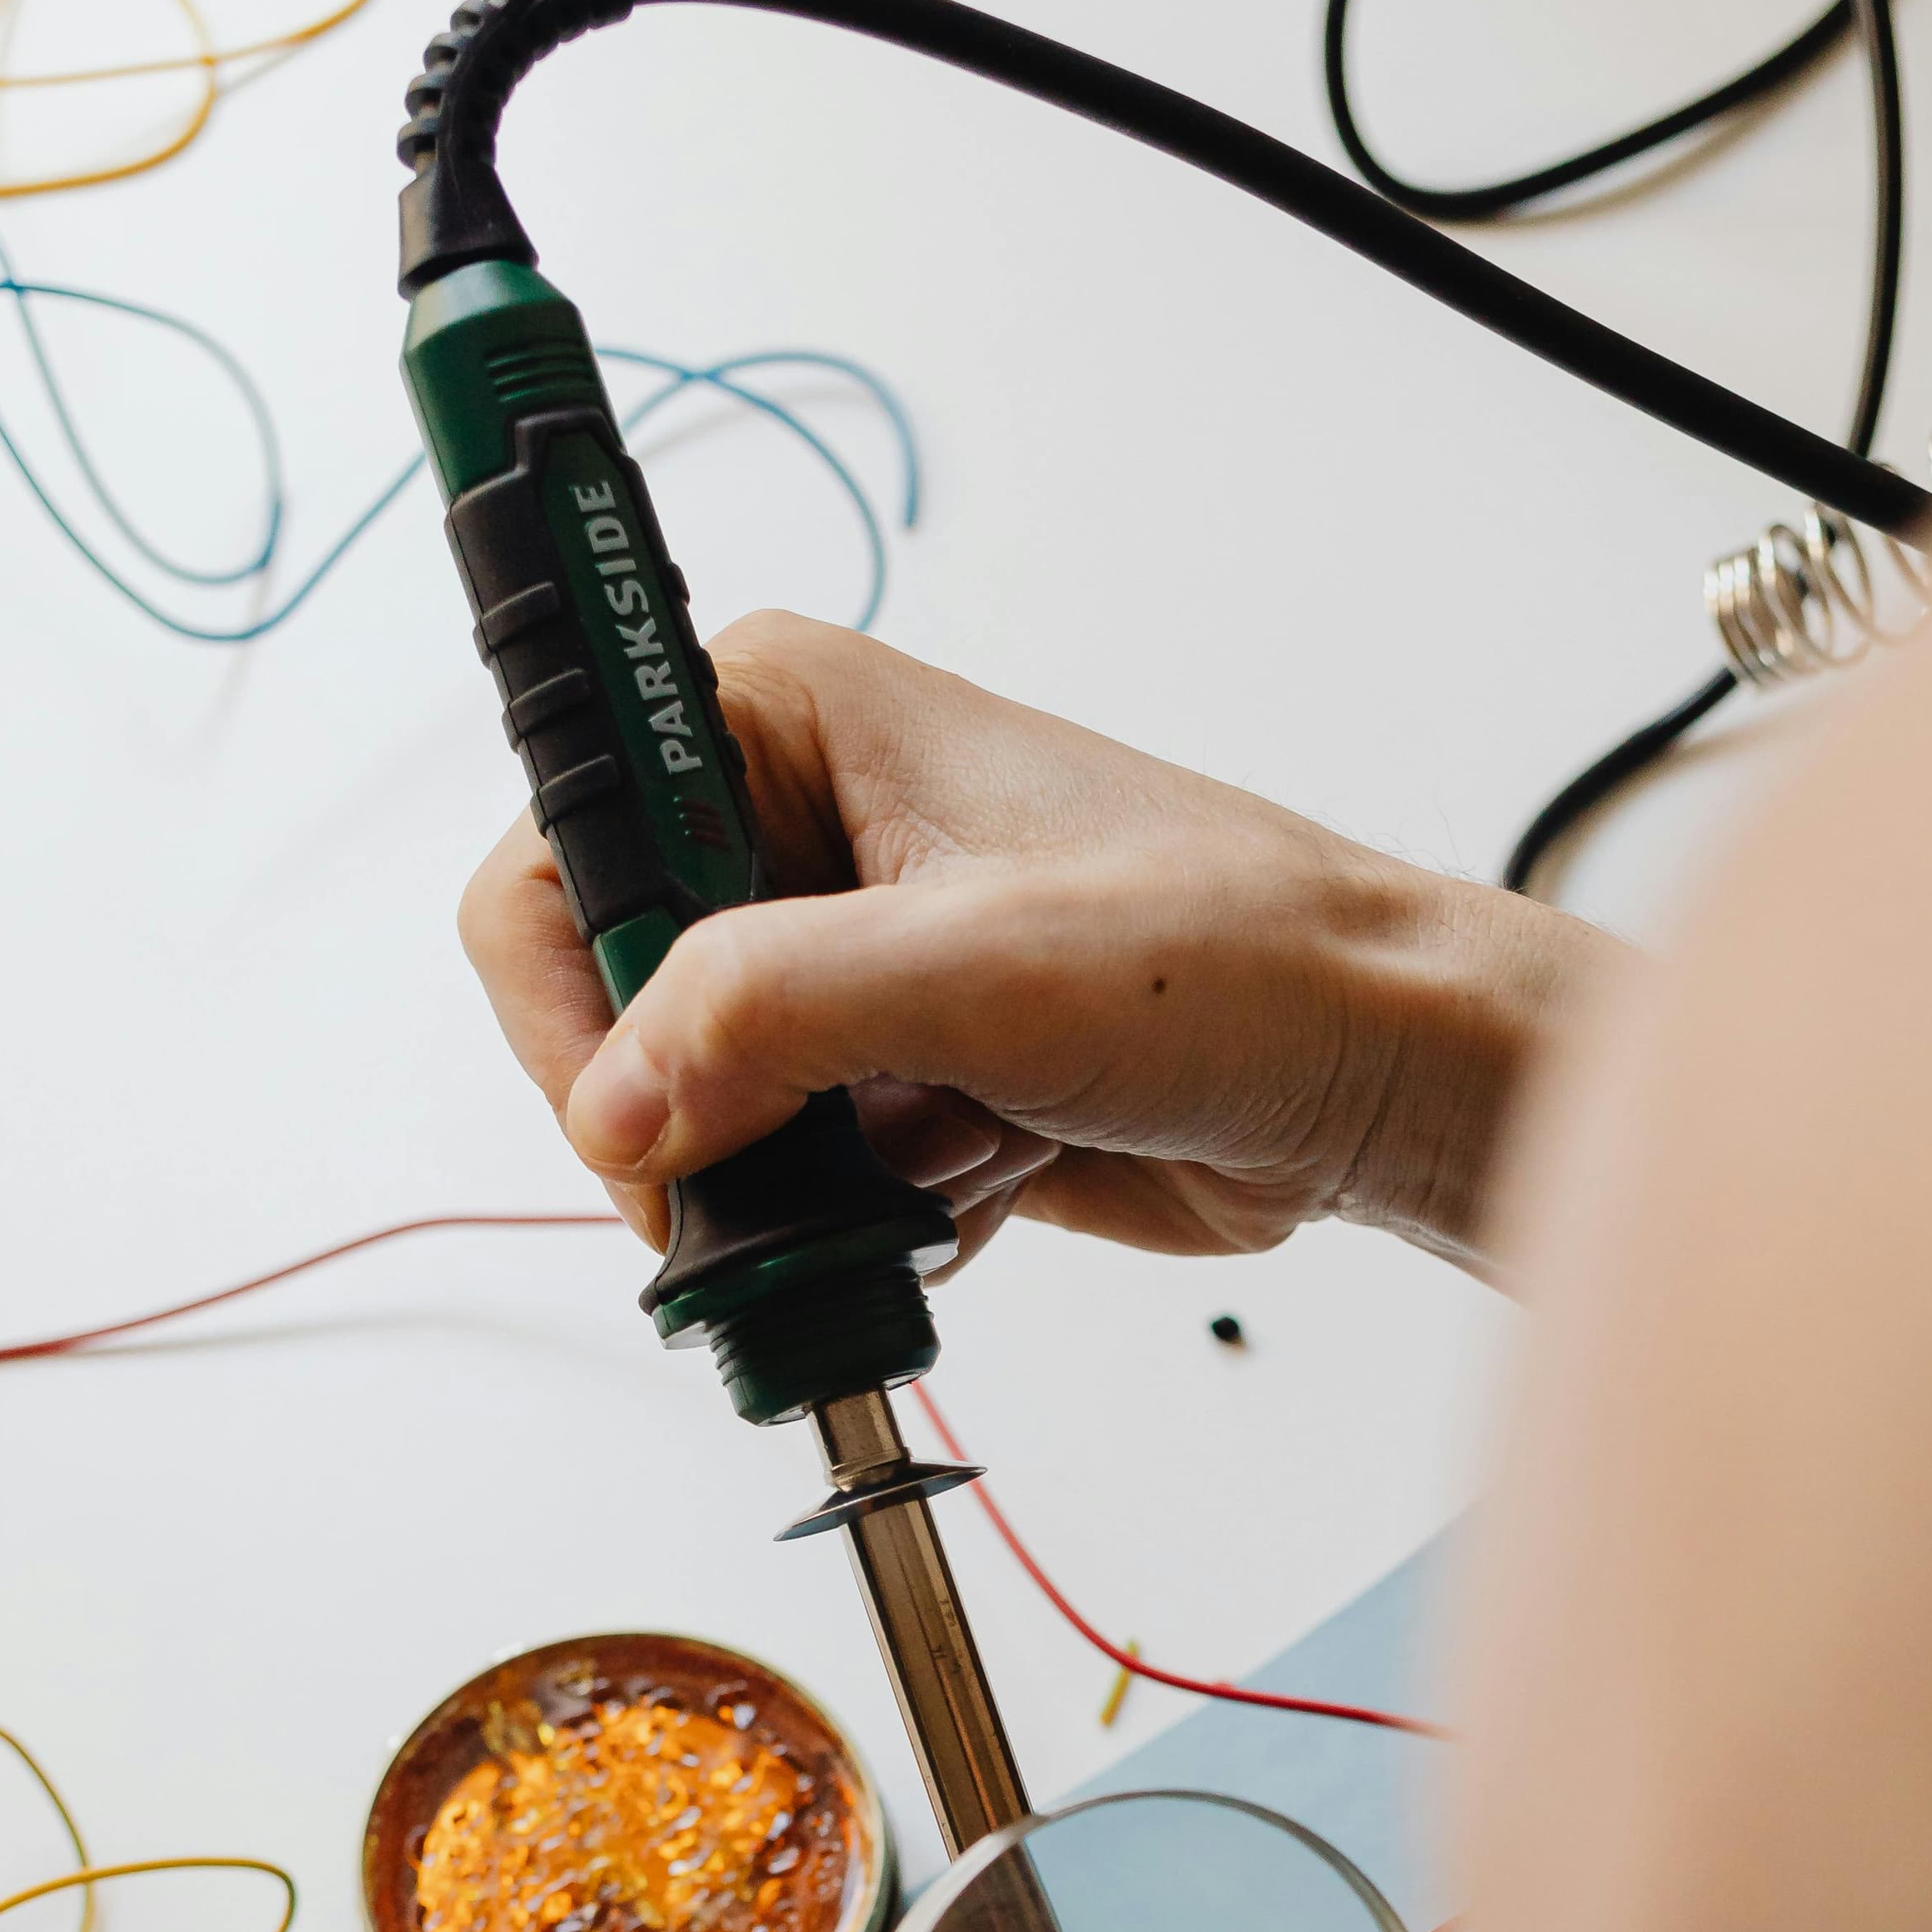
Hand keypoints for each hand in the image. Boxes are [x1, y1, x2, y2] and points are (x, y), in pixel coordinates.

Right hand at [457, 615, 1609, 1277]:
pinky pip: (809, 1186)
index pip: (558, 850)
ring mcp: (848, 968)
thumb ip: (770, 1015)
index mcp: (778, 718)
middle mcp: (795, 831)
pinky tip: (998, 1168)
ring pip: (717, 1122)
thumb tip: (623, 1104)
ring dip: (826, 1176)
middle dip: (717, 1119)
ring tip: (961, 1138)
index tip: (636, 1110)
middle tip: (809, 1163)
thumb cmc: (1233, 956)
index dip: (571, 998)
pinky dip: (885, 1213)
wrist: (1373, 1065)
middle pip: (619, 1012)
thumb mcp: (977, 966)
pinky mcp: (900, 1079)